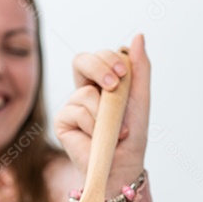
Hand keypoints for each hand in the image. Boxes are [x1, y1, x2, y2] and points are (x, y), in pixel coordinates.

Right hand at [55, 33, 150, 198]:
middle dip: (99, 67)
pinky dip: (93, 126)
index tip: (122, 72)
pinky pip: (77, 112)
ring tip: (114, 130)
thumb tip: (138, 36)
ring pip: (85, 94)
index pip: (100, 56)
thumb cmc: (132, 135)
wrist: (122, 165)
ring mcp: (72, 105)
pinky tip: (97, 138)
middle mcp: (85, 90)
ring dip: (106, 114)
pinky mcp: (62, 122)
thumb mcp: (140, 99)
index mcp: (103, 82)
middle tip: (113, 85)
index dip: (109, 58)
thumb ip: (139, 69)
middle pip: (81, 60)